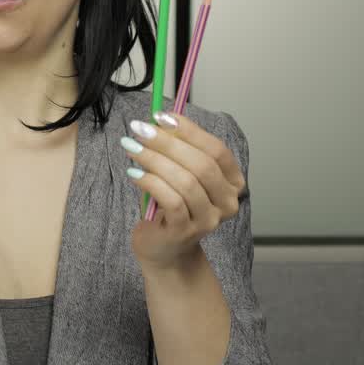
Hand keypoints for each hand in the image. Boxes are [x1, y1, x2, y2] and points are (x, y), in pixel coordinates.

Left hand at [121, 112, 245, 271]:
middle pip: (202, 165)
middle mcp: (227, 202)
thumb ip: (178, 150)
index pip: (217, 150)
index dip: (190, 131)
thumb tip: (158, 120)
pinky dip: (151, 182)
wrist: (164, 247)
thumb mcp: (180, 173)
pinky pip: (171, 201)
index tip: (162, 117)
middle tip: (140, 130)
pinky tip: (134, 174)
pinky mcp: (186, 232)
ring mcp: (208, 220)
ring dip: (154, 160)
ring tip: (131, 148)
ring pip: (185, 182)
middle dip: (168, 143)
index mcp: (232, 182)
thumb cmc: (171, 205)